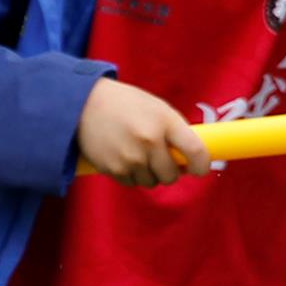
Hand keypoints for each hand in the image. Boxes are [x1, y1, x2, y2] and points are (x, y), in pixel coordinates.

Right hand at [77, 79, 213, 184]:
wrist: (84, 103)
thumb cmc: (126, 104)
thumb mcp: (157, 108)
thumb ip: (175, 131)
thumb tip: (190, 160)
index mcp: (165, 121)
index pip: (195, 151)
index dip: (202, 165)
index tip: (200, 169)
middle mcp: (149, 141)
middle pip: (172, 175)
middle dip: (171, 172)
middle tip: (164, 161)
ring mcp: (131, 157)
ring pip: (151, 182)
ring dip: (150, 174)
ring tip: (139, 154)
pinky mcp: (113, 169)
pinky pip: (132, 183)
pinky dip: (132, 175)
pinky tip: (124, 157)